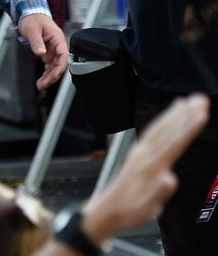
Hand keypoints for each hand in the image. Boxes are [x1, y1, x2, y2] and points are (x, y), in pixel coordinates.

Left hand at [17, 13, 67, 89]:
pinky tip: (41, 80)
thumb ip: (36, 42)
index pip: (63, 55)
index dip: (60, 67)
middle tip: (42, 85)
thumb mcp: (32, 29)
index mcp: (57, 38)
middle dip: (52, 76)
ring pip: (54, 66)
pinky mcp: (47, 52)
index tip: (54, 76)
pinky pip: (49, 65)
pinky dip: (46, 73)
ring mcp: (53, 49)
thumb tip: (40, 53)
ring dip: (49, 76)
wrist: (29, 14)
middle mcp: (57, 45)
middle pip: (59, 64)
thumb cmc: (33, 19)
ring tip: (40, 85)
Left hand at [81, 94, 208, 242]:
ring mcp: (140, 151)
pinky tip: (170, 114)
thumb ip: (158, 193)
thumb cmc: (130, 210)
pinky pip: (152, 131)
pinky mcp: (138, 152)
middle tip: (201, 99)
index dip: (188, 127)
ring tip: (189, 100)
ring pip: (159, 128)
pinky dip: (163, 120)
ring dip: (175, 113)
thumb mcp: (147, 209)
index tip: (202, 113)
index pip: (173, 143)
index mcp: (150, 166)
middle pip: (167, 130)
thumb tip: (169, 179)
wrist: (108, 209)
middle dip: (185, 114)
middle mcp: (144, 154)